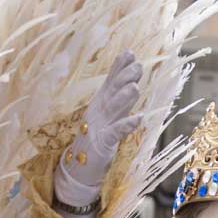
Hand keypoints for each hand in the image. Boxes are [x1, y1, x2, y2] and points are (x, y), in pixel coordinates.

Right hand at [54, 51, 143, 205]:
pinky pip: (115, 133)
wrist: (79, 164)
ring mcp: (99, 126)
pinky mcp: (103, 143)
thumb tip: (130, 77)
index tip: (130, 53)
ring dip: (124, 98)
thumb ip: (117, 95)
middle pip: (112, 92)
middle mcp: (99, 111)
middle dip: (124, 78)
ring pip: (113, 109)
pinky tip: (138, 119)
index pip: (110, 82)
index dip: (119, 67)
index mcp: (100, 103)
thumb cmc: (97, 135)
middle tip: (137, 66)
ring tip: (135, 88)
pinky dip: (126, 125)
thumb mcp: (107, 112)